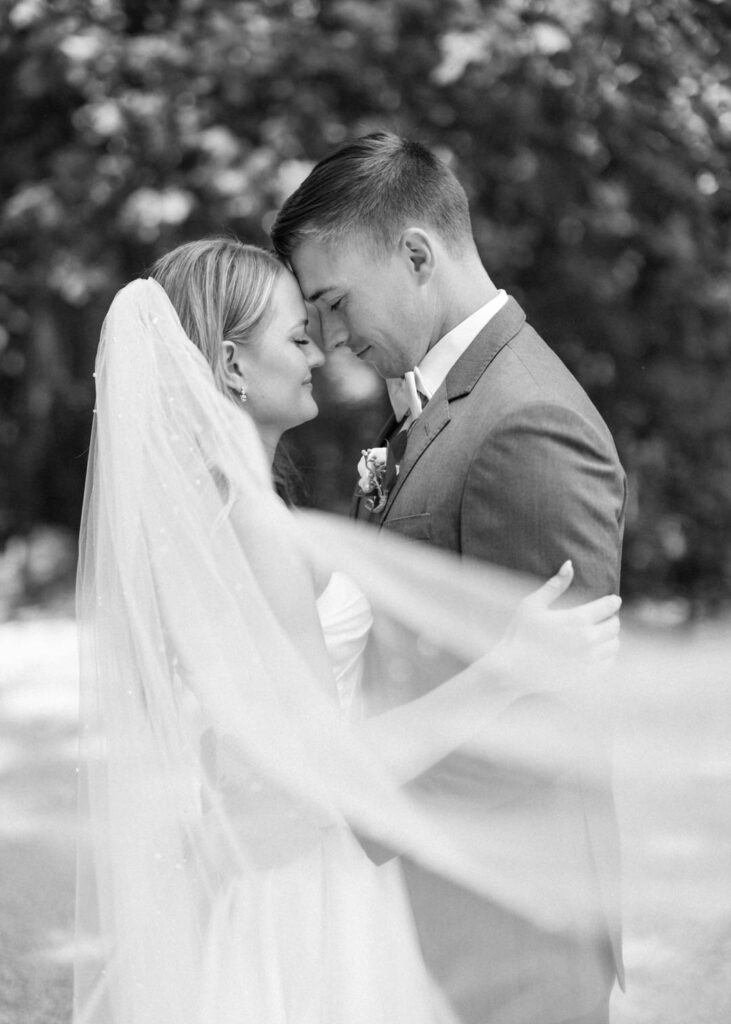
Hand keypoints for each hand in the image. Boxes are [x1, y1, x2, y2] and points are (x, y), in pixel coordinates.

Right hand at [492, 560, 621, 689]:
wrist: (512, 671)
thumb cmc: (519, 634)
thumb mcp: (532, 604)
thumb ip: (554, 585)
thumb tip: (569, 564)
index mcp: (576, 619)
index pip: (608, 606)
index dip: (613, 601)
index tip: (613, 600)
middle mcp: (587, 639)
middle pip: (614, 626)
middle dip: (612, 618)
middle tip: (607, 617)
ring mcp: (588, 660)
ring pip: (614, 645)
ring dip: (611, 637)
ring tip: (603, 634)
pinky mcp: (586, 676)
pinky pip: (609, 664)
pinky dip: (608, 656)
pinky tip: (598, 652)